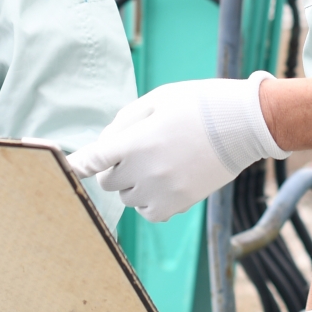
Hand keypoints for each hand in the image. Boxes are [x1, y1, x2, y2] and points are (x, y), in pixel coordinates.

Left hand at [68, 73, 285, 221]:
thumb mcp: (158, 98)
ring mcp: (163, 189)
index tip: (67, 168)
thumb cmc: (200, 104)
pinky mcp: (180, 203)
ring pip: (128, 198)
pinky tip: (161, 184)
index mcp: (136, 140)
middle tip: (133, 152)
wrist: (245, 124)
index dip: (77, 164)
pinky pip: (149, 213)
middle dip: (114, 168)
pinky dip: (148, 201)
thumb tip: (106, 143)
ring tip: (154, 164)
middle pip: (108, 182)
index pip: (93, 159)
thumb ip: (125, 120)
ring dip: (132, 184)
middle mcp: (145, 169)